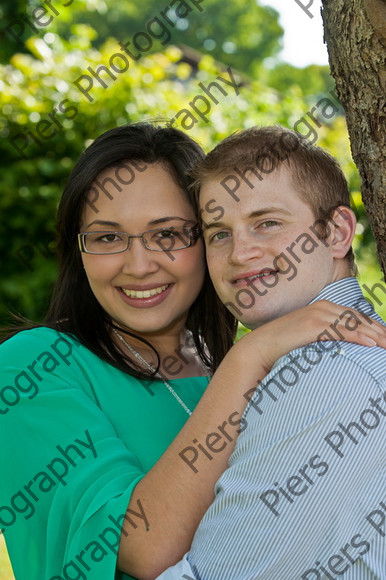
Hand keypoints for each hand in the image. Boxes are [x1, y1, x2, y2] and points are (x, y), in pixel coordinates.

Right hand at [236, 299, 385, 373]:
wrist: (260, 347)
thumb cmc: (283, 345)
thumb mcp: (307, 336)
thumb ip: (323, 335)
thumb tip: (338, 346)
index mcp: (323, 308)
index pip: (355, 316)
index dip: (373, 326)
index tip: (385, 337)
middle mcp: (322, 308)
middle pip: (358, 319)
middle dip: (378, 330)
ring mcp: (318, 316)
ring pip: (353, 324)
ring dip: (374, 334)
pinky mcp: (312, 327)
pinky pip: (341, 331)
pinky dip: (358, 337)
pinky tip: (371, 344)